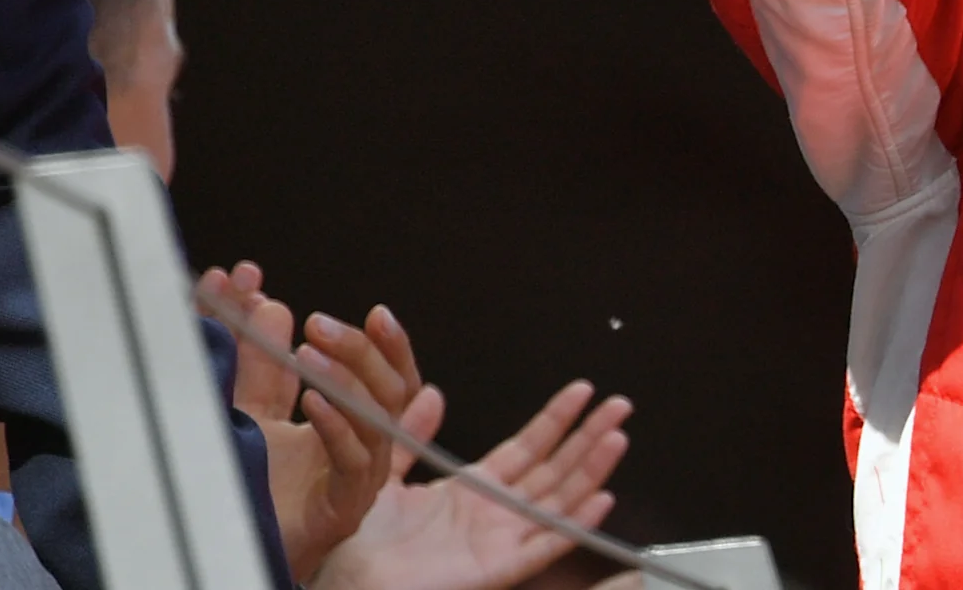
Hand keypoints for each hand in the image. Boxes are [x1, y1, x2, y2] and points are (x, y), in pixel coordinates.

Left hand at [204, 263, 437, 578]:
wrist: (228, 551)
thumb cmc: (248, 492)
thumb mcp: (251, 414)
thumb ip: (261, 366)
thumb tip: (271, 306)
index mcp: (356, 432)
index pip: (392, 381)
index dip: (390, 347)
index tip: (377, 314)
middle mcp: (366, 455)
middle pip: (391, 393)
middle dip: (361, 351)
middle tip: (321, 323)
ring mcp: (359, 484)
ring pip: (378, 420)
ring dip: (346, 378)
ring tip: (311, 349)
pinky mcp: (343, 509)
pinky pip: (353, 460)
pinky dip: (336, 423)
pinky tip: (312, 400)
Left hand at [311, 380, 633, 589]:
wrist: (343, 576)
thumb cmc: (359, 540)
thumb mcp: (387, 473)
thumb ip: (412, 434)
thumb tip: (432, 393)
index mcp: (472, 489)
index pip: (528, 446)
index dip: (556, 419)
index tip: (581, 391)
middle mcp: (494, 513)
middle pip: (556, 468)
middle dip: (589, 436)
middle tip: (619, 406)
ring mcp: (500, 541)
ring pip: (559, 500)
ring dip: (591, 470)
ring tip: (618, 438)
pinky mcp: (497, 569)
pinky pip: (544, 546)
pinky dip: (574, 526)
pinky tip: (601, 501)